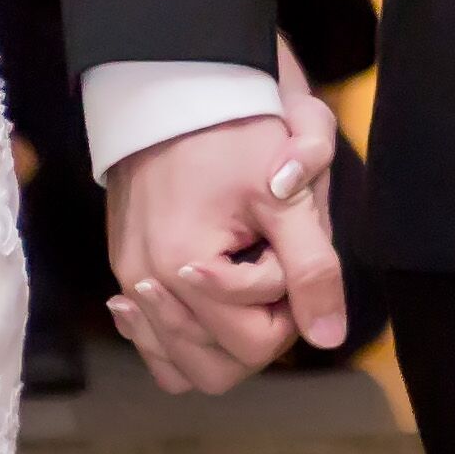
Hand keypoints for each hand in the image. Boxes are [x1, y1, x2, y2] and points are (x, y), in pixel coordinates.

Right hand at [98, 58, 345, 392]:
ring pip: (179, 365)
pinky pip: (150, 340)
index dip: (289, 309)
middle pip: (215, 369)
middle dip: (257, 335)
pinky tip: (208, 301)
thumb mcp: (286, 193)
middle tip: (272, 276)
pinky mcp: (124, 268)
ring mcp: (129, 279)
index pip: (254, 344)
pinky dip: (182, 338)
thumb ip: (313, 267)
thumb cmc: (235, 131)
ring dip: (221, 341)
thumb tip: (329, 337)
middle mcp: (145, 284)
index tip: (290, 255)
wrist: (174, 84)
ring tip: (244, 284)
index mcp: (184, 268)